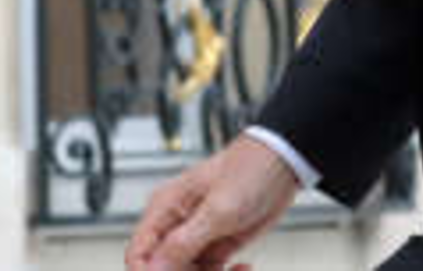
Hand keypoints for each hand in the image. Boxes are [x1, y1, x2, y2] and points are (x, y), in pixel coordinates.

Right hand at [125, 134, 300, 270]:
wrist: (285, 163)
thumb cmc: (250, 169)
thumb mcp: (219, 209)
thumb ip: (184, 242)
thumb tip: (154, 269)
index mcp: (165, 209)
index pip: (138, 254)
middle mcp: (176, 225)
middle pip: (162, 270)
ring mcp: (196, 237)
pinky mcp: (217, 245)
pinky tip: (243, 269)